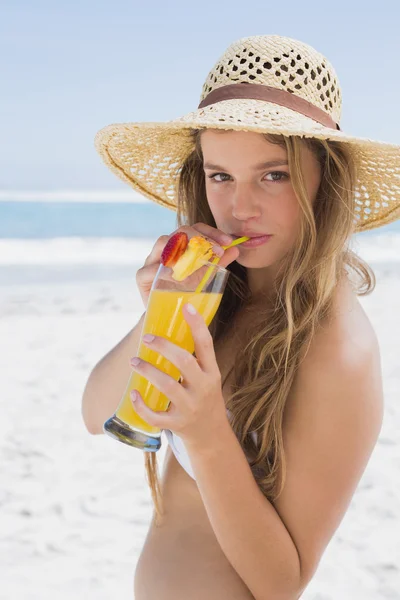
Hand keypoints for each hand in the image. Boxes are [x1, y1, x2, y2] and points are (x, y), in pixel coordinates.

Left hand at [129, 302, 228, 448]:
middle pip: (184, 362)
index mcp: (211, 372)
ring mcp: (190, 407)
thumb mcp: (207, 376)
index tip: (186, 306)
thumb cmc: (204, 397)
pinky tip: (134, 394)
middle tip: (147, 338)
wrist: (211, 435)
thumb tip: (169, 326)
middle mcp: (203, 388)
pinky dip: (142, 405)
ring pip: (167, 385)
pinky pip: (156, 415)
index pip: (206, 344)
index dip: (197, 324)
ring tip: (134, 361)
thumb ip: (194, 358)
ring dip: (147, 370)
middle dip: (163, 347)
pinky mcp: (177, 424)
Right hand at [135, 223, 238, 308]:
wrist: (169, 318)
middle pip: (179, 231)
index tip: (228, 241)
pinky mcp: (142, 277)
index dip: (211, 232)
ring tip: (199, 260)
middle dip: (200, 237)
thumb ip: (217, 263)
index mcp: (180, 246)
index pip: (195, 229)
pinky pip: (149, 269)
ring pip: (162, 243)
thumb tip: (235, 249)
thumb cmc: (186, 294)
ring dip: (181, 249)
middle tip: (218, 250)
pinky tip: (177, 276)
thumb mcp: (205, 278)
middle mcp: (165, 250)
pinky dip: (164, 271)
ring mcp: (151, 261)